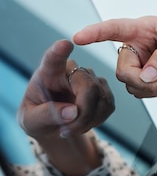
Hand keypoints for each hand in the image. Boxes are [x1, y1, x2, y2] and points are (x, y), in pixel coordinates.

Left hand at [17, 39, 114, 175]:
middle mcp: (71, 70)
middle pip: (89, 87)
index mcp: (48, 72)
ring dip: (88, 121)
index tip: (64, 44)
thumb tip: (72, 112)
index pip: (54, 58)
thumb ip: (46, 115)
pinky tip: (84, 123)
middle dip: (82, 115)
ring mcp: (90, 78)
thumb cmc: (36, 118)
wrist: (51, 124)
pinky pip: (109, 105)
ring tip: (71, 128)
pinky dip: (97, 120)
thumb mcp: (30, 121)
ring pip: (102, 98)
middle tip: (65, 131)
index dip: (59, 51)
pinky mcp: (103, 89)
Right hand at [73, 16, 156, 98]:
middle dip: (146, 81)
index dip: (95, 33)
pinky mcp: (145, 73)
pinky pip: (140, 90)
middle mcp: (135, 44)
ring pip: (131, 84)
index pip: (114, 28)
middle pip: (123, 70)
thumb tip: (147, 76)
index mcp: (142, 28)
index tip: (78, 37)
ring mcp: (139, 60)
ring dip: (155, 87)